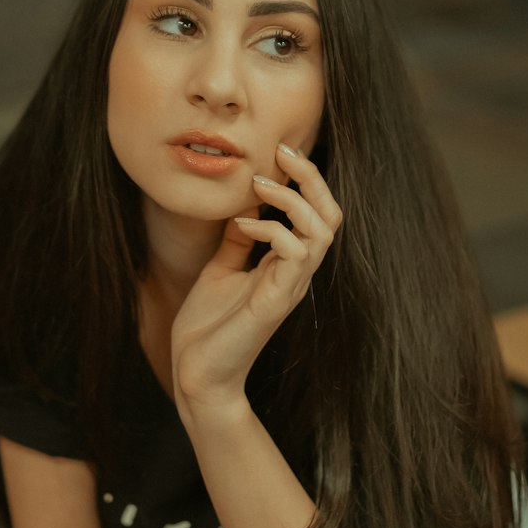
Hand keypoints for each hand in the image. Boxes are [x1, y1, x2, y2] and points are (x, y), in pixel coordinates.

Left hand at [171, 143, 341, 411]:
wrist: (197, 375)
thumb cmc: (208, 329)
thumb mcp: (221, 270)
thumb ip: (238, 241)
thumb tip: (246, 208)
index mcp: (287, 265)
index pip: (317, 213)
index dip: (305, 180)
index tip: (277, 153)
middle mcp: (296, 274)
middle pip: (331, 215)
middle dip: (312, 178)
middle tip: (281, 152)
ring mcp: (290, 287)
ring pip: (322, 230)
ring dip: (292, 199)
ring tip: (259, 185)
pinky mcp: (276, 301)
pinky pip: (295, 253)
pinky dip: (271, 230)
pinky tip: (242, 224)